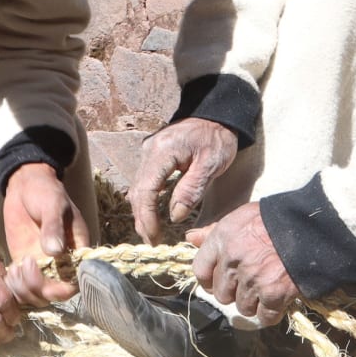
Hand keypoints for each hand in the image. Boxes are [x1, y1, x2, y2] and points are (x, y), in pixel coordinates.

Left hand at [1, 163, 90, 306]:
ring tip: (16, 268)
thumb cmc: (46, 192)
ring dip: (24, 290)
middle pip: (53, 294)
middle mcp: (61, 264)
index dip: (61, 287)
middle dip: (37, 288)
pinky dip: (13, 287)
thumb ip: (54, 228)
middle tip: (25, 264)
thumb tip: (55, 252)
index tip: (42, 267)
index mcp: (76, 251)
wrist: (25, 185)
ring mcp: (42, 266)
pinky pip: (20, 288)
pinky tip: (10, 270)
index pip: (75, 282)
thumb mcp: (53, 206)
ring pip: (36, 296)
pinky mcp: (24, 265)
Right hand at [131, 118, 237, 244]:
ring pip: (138, 187)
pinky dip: (146, 200)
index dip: (147, 217)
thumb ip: (192, 189)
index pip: (146, 190)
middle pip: (137, 191)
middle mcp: (149, 150)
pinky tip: (152, 214)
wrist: (218, 115)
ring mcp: (148, 151)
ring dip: (142, 211)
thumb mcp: (211, 164)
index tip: (154, 236)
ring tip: (151, 233)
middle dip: (142, 219)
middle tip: (152, 241)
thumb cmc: (217, 138)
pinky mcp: (152, 155)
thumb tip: (175, 216)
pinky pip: (144, 181)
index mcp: (162, 152)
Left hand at [189, 203, 299, 325]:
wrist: (312, 226)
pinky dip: (271, 312)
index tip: (218, 281)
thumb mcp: (241, 217)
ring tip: (267, 286)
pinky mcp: (273, 294)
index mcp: (223, 238)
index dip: (209, 279)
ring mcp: (253, 279)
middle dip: (234, 291)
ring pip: (242, 307)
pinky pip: (264, 316)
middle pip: (221, 293)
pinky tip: (278, 299)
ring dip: (254, 302)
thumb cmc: (275, 219)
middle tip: (250, 281)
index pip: (200, 270)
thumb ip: (214, 231)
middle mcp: (233, 260)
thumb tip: (190, 239)